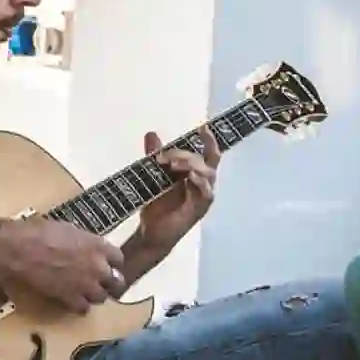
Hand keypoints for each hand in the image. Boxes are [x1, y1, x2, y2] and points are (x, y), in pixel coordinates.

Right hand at [6, 220, 124, 313]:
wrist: (22, 250)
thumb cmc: (40, 232)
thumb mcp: (68, 229)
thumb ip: (83, 241)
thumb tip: (84, 246)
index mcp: (98, 245)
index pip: (119, 258)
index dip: (112, 262)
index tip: (106, 263)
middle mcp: (98, 267)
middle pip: (116, 282)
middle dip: (109, 282)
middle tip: (100, 282)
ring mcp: (86, 285)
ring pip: (101, 297)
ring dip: (94, 294)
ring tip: (84, 291)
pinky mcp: (71, 299)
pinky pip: (83, 309)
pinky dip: (79, 306)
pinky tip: (71, 300)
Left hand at [137, 125, 221, 254]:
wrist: (149, 232)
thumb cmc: (156, 204)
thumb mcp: (153, 176)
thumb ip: (154, 155)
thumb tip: (152, 133)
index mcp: (195, 174)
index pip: (209, 154)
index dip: (210, 140)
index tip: (203, 127)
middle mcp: (203, 184)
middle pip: (205, 161)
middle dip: (184, 155)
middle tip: (163, 157)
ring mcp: (202, 197)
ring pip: (207, 174)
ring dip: (191, 165)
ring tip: (172, 165)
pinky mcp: (199, 210)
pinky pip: (206, 193)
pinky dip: (200, 182)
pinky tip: (190, 177)